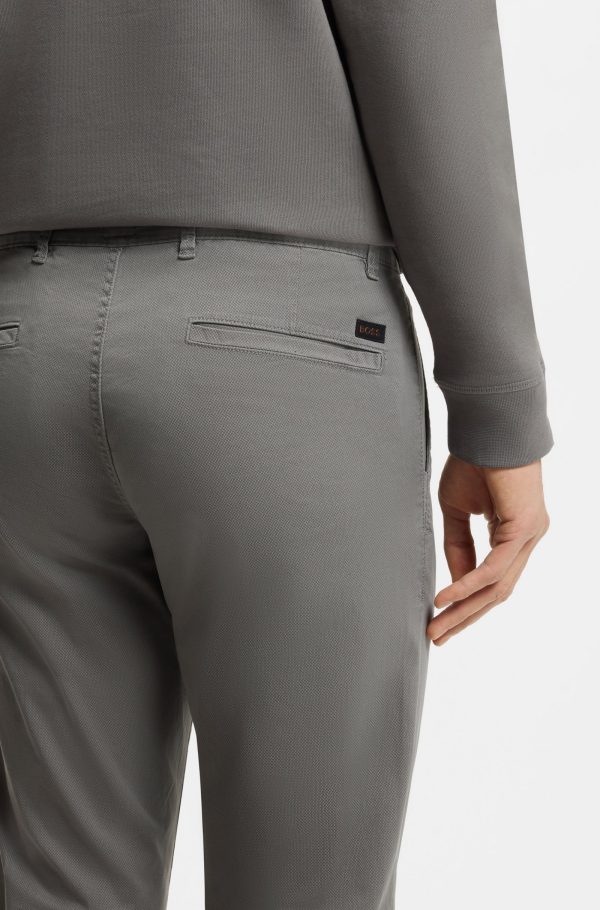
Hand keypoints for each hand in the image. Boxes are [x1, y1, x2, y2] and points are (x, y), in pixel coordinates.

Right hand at [427, 454, 549, 645]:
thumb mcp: (457, 511)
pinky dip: (467, 584)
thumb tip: (455, 582)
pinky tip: (444, 598)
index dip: (465, 602)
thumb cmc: (473, 461)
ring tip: (438, 628)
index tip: (438, 619)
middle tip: (438, 637)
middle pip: (496, 592)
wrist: (488, 428)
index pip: (492, 580)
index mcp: (514, 534)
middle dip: (465, 617)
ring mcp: (530, 536)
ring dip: (464, 610)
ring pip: (497, 587)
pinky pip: (494, 568)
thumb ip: (457, 546)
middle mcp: (527, 539)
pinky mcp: (523, 529)